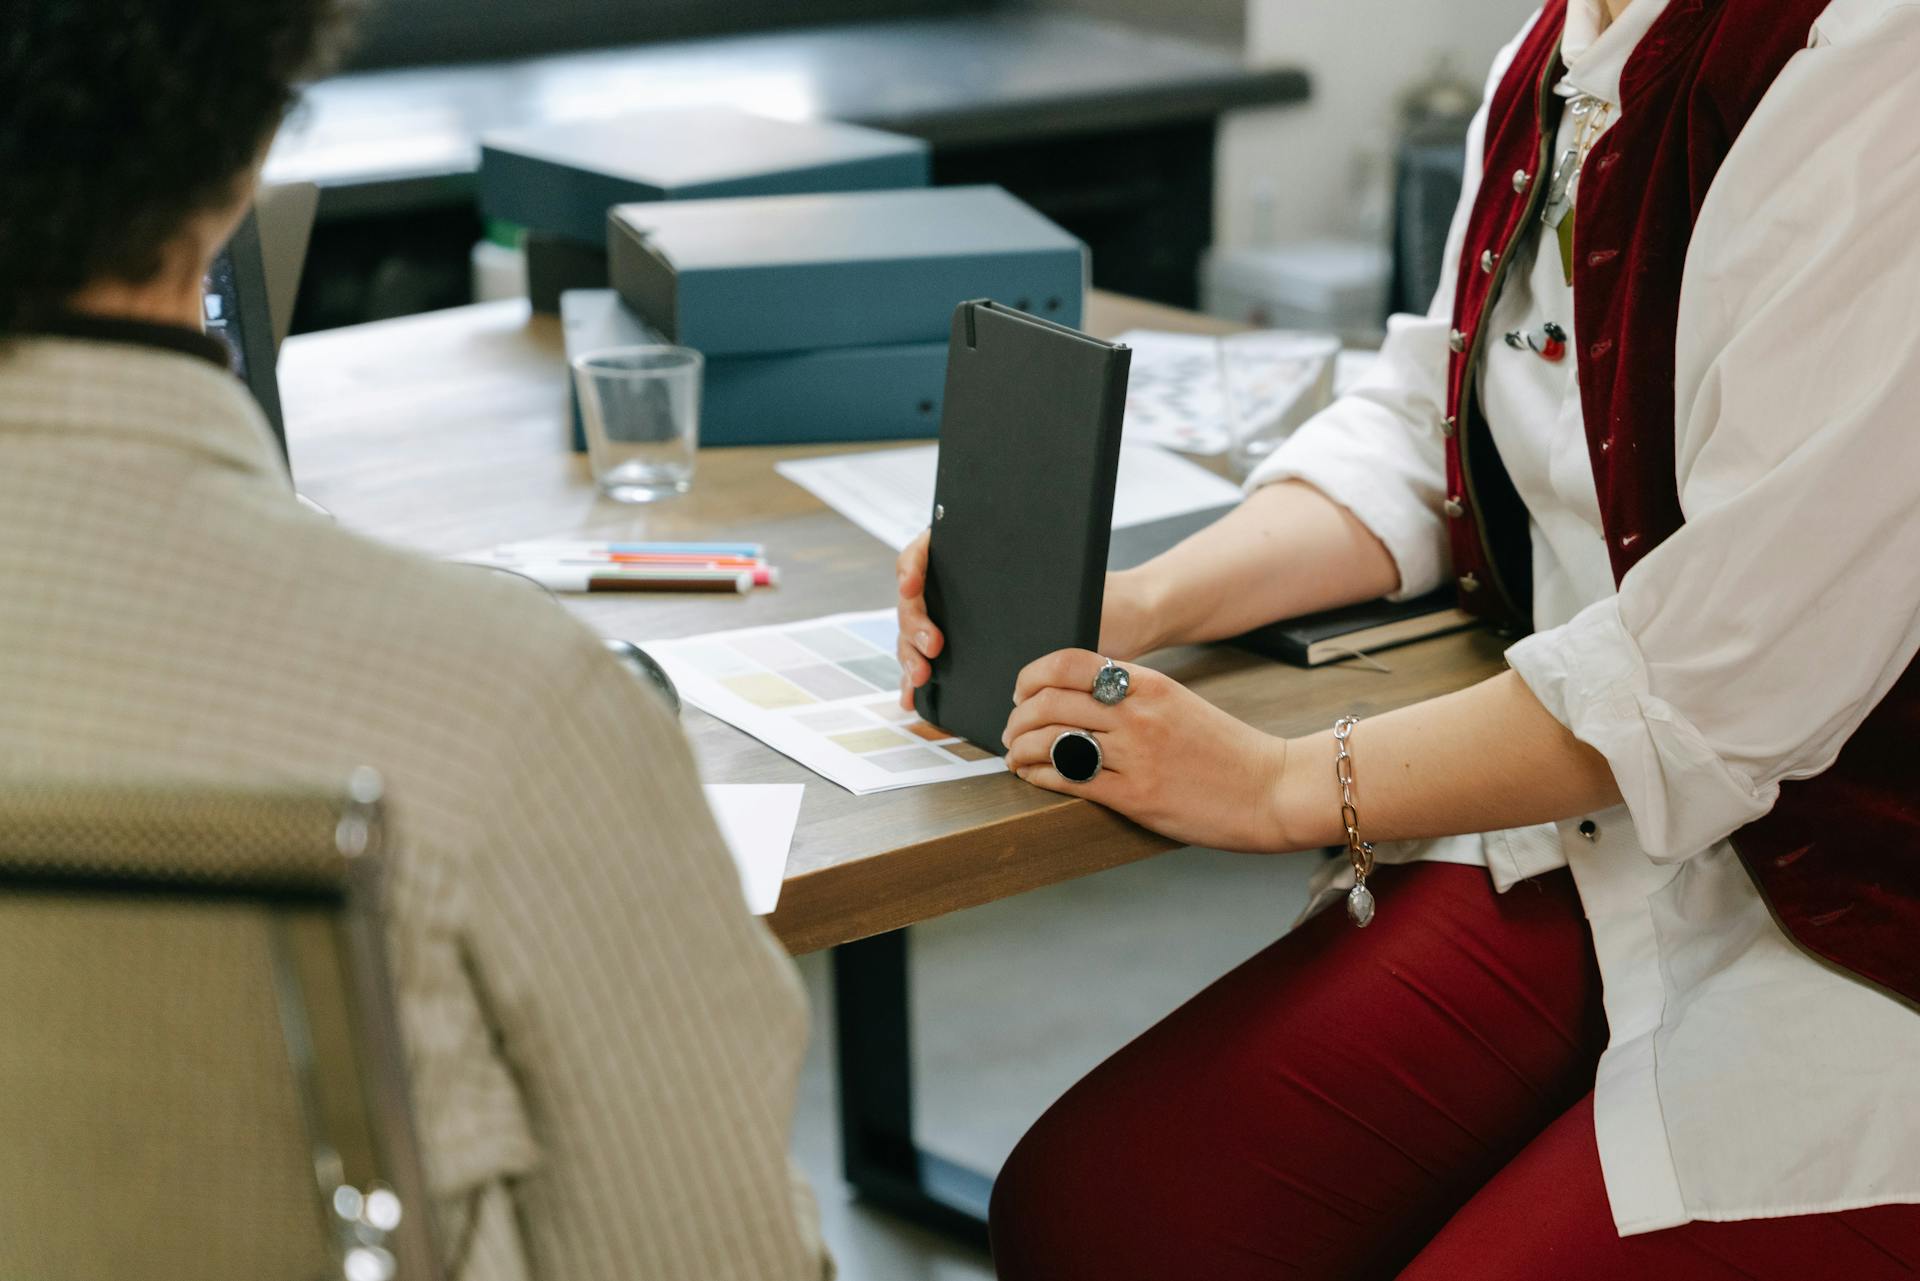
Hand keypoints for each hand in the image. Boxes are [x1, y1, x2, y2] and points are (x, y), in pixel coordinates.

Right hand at [895, 532, 1164, 708]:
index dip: (912, 564)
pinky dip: (918, 681)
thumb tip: (1018, 601)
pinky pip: (933, 663)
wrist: (1125, 625)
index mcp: (985, 555)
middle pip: (916, 599)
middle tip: (933, 646)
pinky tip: (914, 697)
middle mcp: (967, 587)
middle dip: (913, 623)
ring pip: (916, 634)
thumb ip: (1051, 594)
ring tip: (920, 677)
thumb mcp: (1081, 589)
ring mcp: (964, 621)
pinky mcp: (971, 655)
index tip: (913, 585)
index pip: (929, 549)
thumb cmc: (1107, 598)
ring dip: (910, 655)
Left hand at [1000, 649, 1288, 851]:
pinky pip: (1068, 778)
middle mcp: (1137, 714)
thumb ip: (1131, 695)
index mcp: (1148, 684)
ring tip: (1015, 755)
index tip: (1021, 691)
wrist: (1271, 788)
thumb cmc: (1226, 750)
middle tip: (1011, 729)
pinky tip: (1033, 775)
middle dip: (1017, 716)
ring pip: (1050, 738)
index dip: (1032, 675)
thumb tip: (1079, 695)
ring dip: (1020, 747)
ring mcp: (1135, 755)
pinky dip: (1039, 774)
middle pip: (1049, 700)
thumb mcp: (1177, 703)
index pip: (1069, 663)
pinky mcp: (1134, 795)